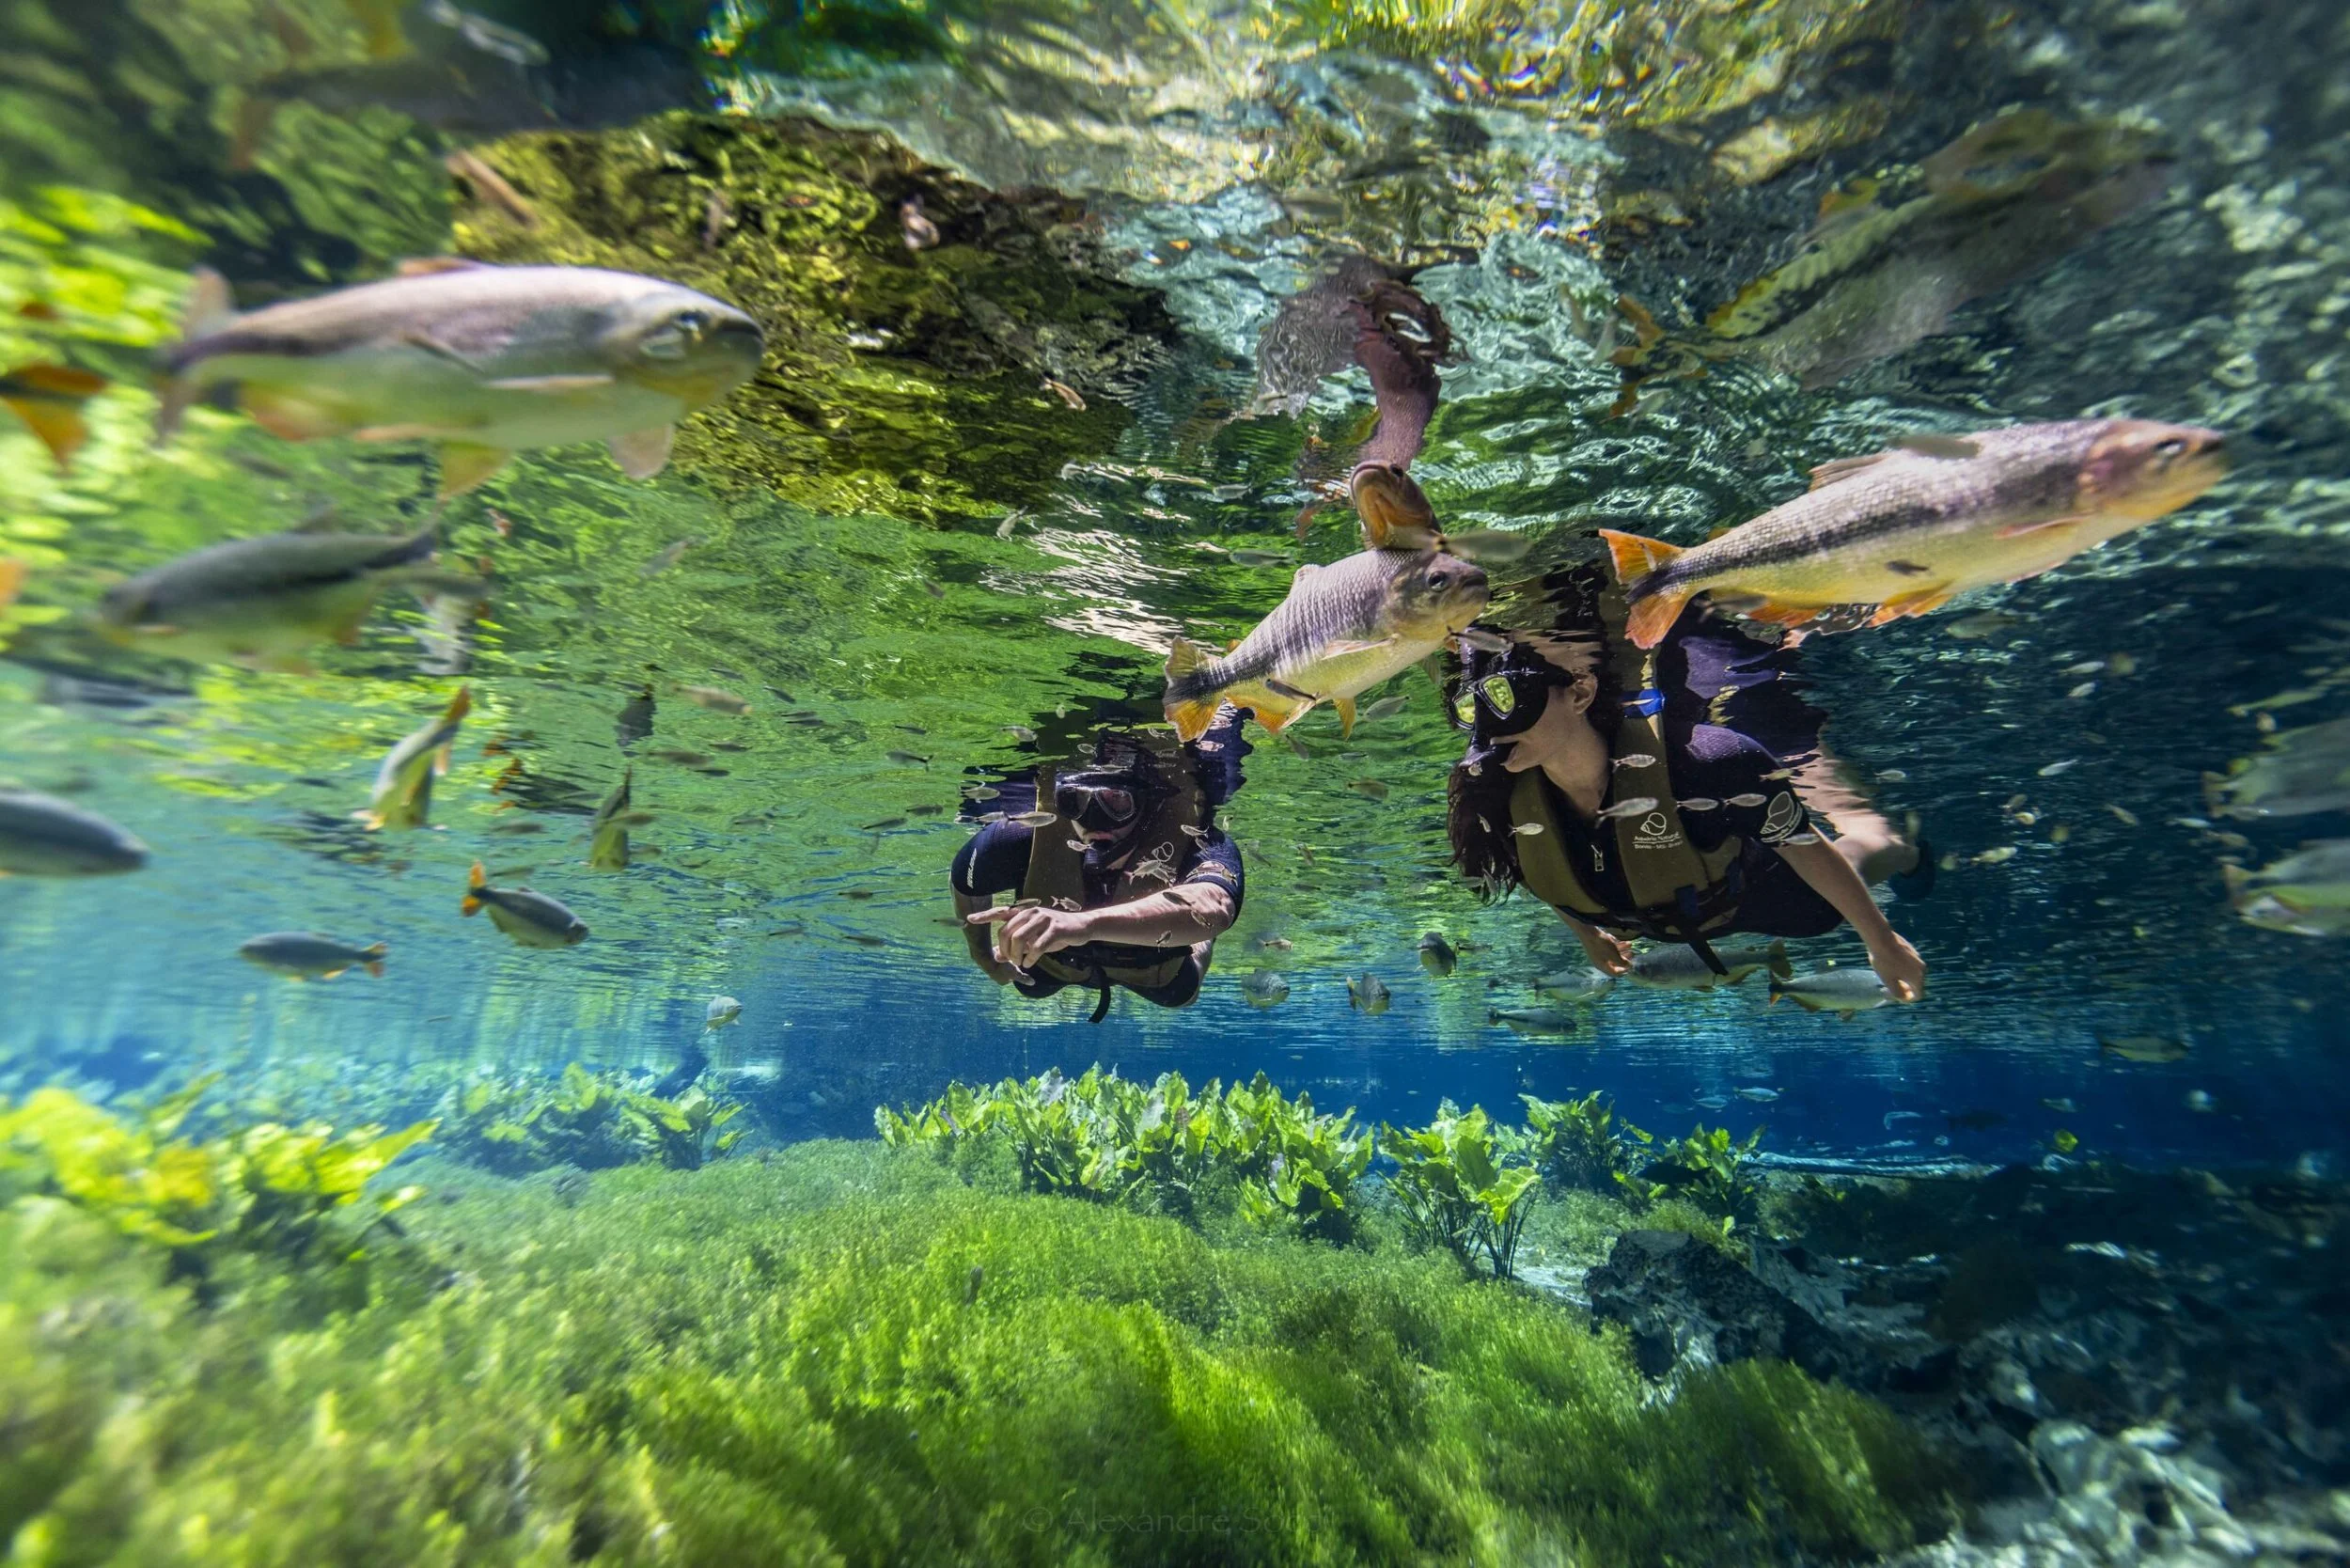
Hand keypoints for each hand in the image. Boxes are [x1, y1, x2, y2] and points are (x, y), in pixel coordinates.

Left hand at [966, 905, 1091, 970]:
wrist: (1082, 927)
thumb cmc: (1055, 933)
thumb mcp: (1033, 939)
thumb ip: (1016, 945)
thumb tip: (997, 955)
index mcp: (1024, 913)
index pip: (1000, 912)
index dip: (984, 916)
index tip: (969, 918)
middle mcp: (1031, 913)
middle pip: (1006, 932)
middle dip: (1005, 950)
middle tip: (1012, 961)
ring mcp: (1043, 919)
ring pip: (1019, 939)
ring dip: (1017, 955)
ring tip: (1021, 963)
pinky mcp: (1055, 929)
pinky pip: (1037, 946)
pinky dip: (1031, 958)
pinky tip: (1031, 963)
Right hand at [1573, 923, 1634, 975]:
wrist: (1588, 931)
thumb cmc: (1601, 945)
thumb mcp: (1614, 955)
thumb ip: (1622, 962)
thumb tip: (1630, 966)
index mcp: (1602, 966)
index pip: (1614, 973)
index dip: (1624, 970)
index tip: (1631, 965)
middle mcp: (1600, 961)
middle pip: (1614, 963)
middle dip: (1624, 958)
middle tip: (1632, 953)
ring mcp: (1598, 952)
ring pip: (1613, 954)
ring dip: (1622, 950)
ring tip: (1630, 944)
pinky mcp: (1598, 944)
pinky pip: (1609, 947)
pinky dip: (1617, 945)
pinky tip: (1622, 940)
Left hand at [1866, 930, 1925, 1002]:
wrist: (1881, 939)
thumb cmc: (1884, 962)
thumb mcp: (1888, 981)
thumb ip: (1897, 993)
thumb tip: (1903, 997)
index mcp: (1918, 978)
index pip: (1918, 995)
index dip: (1907, 999)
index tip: (1896, 997)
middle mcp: (1921, 968)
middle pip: (1916, 984)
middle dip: (1905, 988)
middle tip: (1890, 988)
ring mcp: (1917, 957)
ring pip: (1913, 973)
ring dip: (1903, 977)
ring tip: (1888, 975)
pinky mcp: (1912, 950)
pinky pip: (1910, 963)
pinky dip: (1903, 968)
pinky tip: (1889, 964)